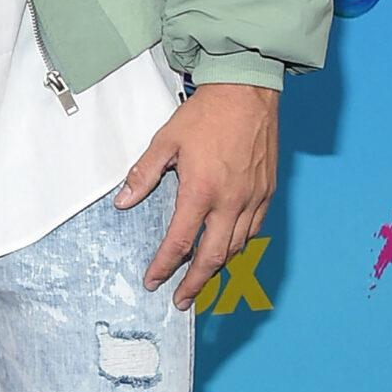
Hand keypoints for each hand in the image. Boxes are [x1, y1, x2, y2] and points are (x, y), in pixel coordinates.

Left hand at [115, 84, 277, 310]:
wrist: (248, 91)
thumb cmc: (207, 113)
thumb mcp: (166, 140)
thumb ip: (143, 174)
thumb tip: (123, 202)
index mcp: (201, 190)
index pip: (180, 242)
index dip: (165, 266)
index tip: (153, 281)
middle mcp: (230, 201)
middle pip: (213, 257)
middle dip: (195, 284)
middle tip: (181, 300)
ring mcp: (253, 198)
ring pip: (236, 247)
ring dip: (217, 268)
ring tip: (200, 280)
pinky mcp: (268, 191)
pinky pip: (254, 229)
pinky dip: (239, 245)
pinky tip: (227, 249)